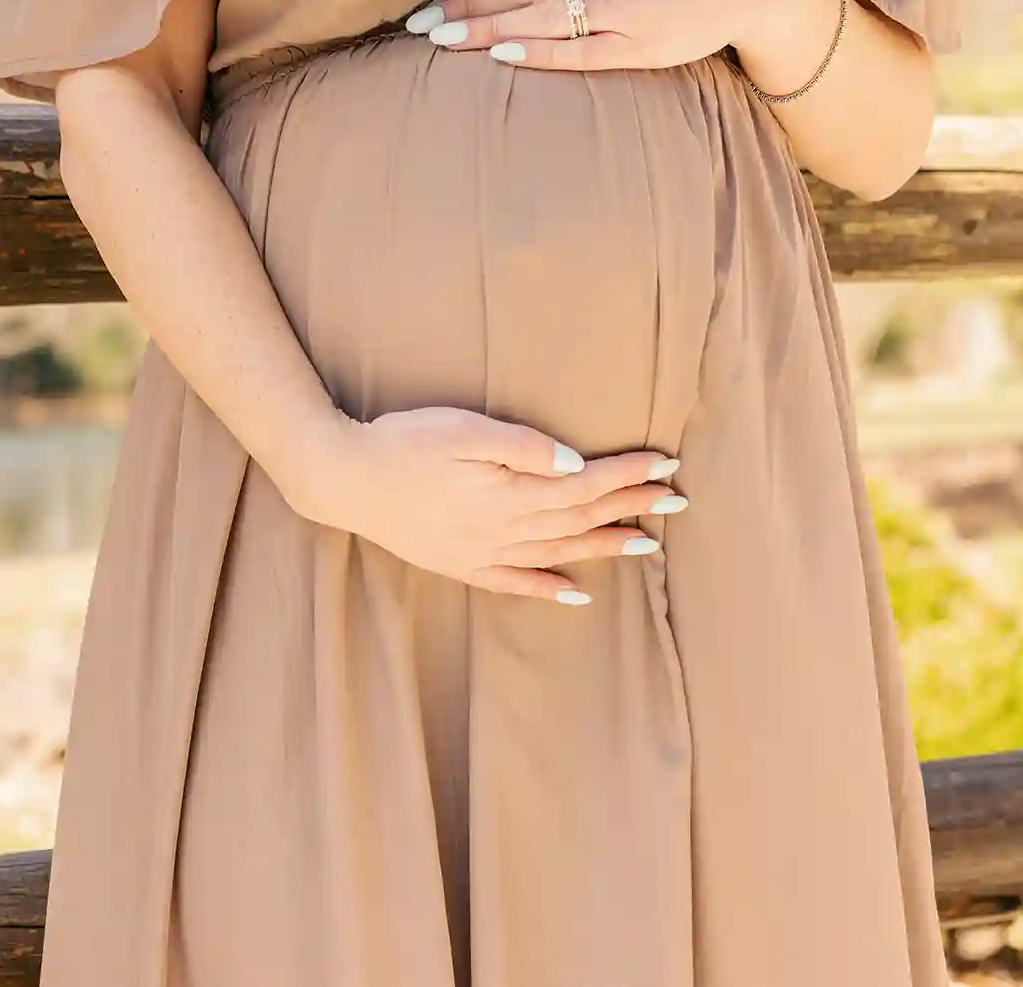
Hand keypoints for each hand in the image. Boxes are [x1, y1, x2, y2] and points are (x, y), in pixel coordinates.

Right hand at [274, 408, 687, 606]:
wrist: (344, 479)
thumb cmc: (402, 443)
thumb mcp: (462, 430)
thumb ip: (520, 447)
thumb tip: (572, 464)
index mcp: (510, 492)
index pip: (584, 483)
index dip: (627, 474)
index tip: (666, 465)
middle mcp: (505, 529)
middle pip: (581, 518)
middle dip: (632, 508)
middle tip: (678, 502)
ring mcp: (483, 551)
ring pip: (559, 551)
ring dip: (606, 547)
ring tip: (648, 546)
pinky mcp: (461, 562)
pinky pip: (516, 583)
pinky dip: (549, 588)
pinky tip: (577, 592)